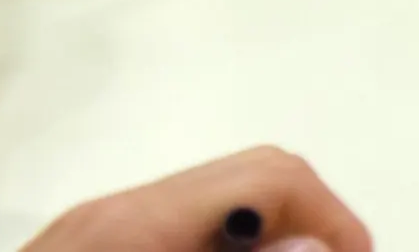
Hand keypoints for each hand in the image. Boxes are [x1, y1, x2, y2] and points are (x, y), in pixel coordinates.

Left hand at [22, 147, 371, 251]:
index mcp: (139, 226)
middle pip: (255, 173)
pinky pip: (181, 226)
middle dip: (313, 220)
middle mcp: (116, 212)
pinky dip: (221, 247)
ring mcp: (96, 226)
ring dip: (268, 235)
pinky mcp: (84, 245)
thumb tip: (313, 249)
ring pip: (220, 199)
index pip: (272, 179)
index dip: (333, 221)